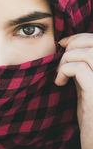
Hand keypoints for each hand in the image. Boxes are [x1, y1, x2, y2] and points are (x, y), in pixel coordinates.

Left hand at [55, 33, 92, 148]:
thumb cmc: (89, 112)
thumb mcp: (86, 82)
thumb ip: (82, 65)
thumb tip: (68, 45)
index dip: (79, 37)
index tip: (63, 43)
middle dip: (72, 43)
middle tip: (61, 55)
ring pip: (86, 53)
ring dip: (66, 59)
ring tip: (61, 73)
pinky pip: (77, 68)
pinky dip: (63, 70)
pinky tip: (59, 83)